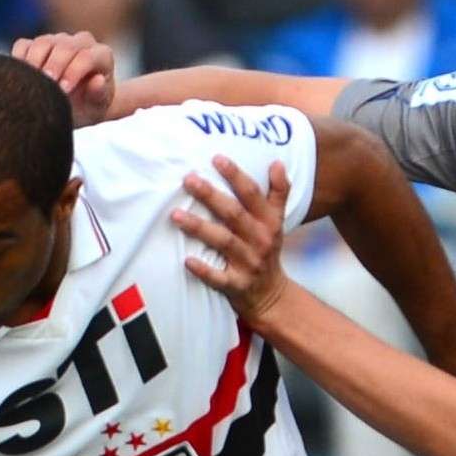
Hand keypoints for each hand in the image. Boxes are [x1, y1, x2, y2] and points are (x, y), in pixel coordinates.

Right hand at [12, 31, 115, 126]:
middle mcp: (81, 42)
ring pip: (43, 43)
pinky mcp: (39, 44)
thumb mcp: (98, 108)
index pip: (86, 57)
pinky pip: (24, 45)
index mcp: (101, 55)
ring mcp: (59, 40)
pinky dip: (19, 59)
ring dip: (34, 63)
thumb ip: (100, 94)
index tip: (62, 91)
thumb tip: (97, 80)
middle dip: (53, 67)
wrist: (78, 105)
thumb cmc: (90, 107)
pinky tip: (20, 78)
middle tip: (43, 88)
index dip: (73, 72)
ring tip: (30, 85)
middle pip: (65, 46)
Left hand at [173, 155, 293, 324]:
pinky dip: (204, 270)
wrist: (272, 296)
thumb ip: (279, 192)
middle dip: (211, 196)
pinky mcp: (237, 285)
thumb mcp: (278, 221)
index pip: (252, 194)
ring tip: (176, 215)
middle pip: (234, 214)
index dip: (236, 175)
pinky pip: (219, 278)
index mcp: (269, 222)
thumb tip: (276, 162)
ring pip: (223, 242)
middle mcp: (260, 240)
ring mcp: (248, 264)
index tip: (216, 158)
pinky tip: (187, 260)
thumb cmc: (267, 251)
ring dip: (200, 228)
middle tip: (188, 179)